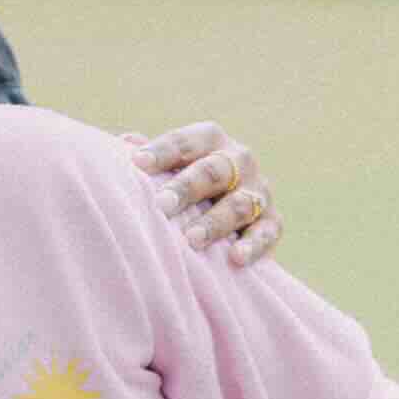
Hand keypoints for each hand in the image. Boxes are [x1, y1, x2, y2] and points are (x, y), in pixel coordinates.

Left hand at [134, 120, 279, 266]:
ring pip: (239, 204)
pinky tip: (236, 257)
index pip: (187, 142)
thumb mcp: (169, 167)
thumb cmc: (184, 185)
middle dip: (187, 188)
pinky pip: (266, 233)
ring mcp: (259, 191)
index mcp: (211, 141)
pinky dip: (253, 245)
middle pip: (214, 171)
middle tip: (162, 205)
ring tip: (191, 239)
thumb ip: (150, 156)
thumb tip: (126, 143)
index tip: (136, 164)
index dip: (162, 151)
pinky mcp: (273, 222)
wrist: (228, 215)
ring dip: (215, 222)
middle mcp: (240, 161)